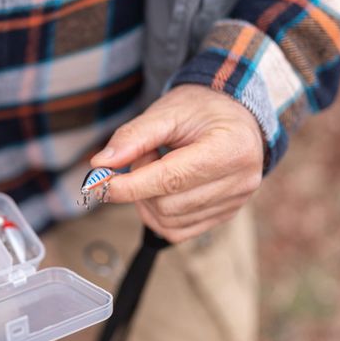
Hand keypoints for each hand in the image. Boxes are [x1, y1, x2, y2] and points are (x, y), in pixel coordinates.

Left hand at [91, 85, 263, 242]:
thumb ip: (133, 137)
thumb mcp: (166, 111)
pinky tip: (161, 189)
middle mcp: (240, 181)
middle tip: (144, 154)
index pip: (172, 179)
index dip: (130, 185)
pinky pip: (177, 231)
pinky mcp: (224, 216)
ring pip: (169, 221)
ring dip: (147, 199)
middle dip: (140, 185)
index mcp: (231, 149)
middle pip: (168, 204)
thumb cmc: (201, 109)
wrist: (233, 116)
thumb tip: (100, 164)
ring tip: (158, 166)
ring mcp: (235, 203)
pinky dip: (157, 214)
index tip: (99, 183)